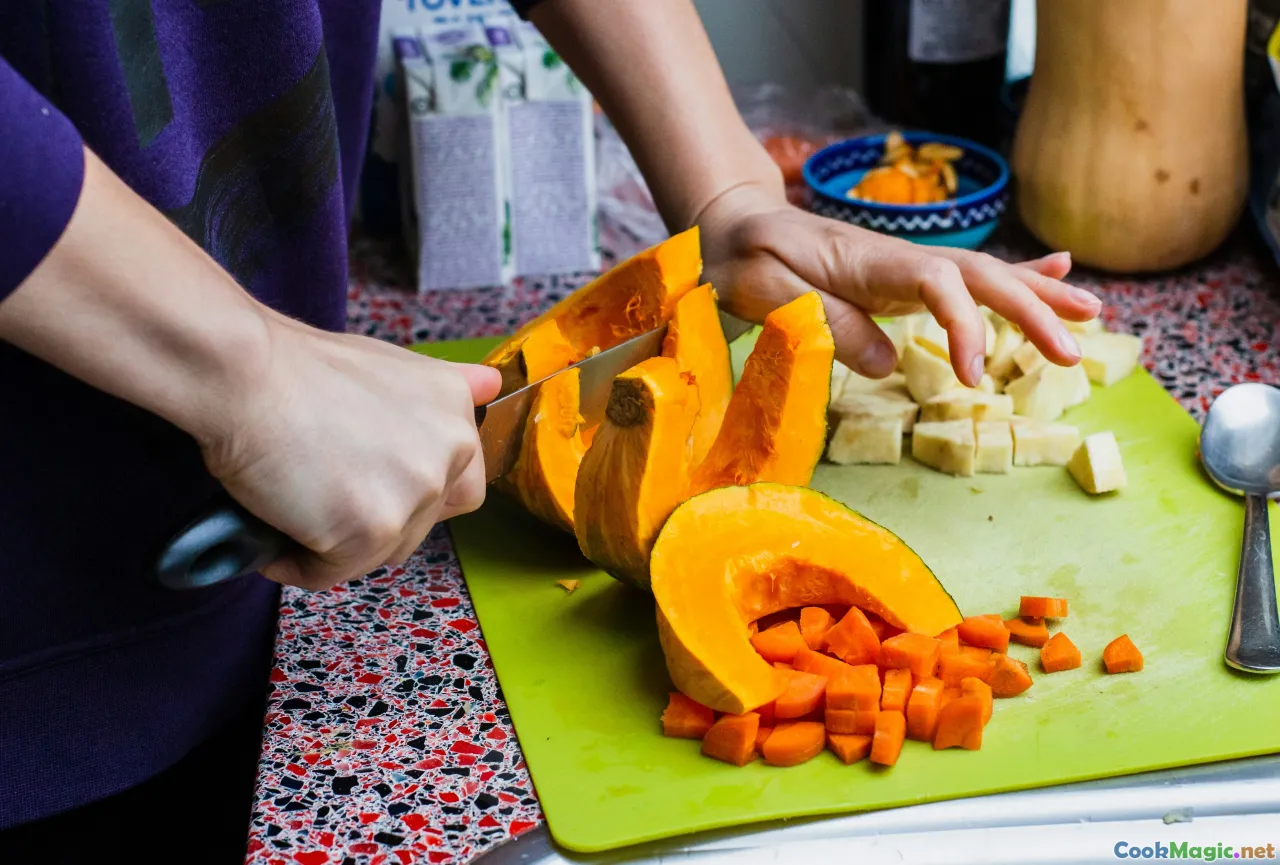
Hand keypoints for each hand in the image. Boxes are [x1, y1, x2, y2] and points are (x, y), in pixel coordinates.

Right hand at [198, 316, 499, 590]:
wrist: (245, 373)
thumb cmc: (301, 369)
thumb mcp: (393, 365)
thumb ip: (442, 391)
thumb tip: (492, 386)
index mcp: (456, 411)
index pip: (462, 487)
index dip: (413, 497)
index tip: (372, 487)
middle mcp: (451, 450)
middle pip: (420, 527)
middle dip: (374, 522)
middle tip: (324, 493)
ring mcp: (416, 492)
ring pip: (380, 554)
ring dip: (338, 544)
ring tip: (294, 504)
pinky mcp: (373, 530)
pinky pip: (334, 573)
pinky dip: (299, 564)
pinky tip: (274, 532)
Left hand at [697, 183, 1100, 385]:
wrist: (735, 227)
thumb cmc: (744, 258)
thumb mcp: (768, 291)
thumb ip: (825, 320)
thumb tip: (886, 363)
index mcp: (870, 262)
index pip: (937, 284)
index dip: (965, 326)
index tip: (974, 375)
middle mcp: (900, 260)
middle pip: (979, 278)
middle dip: (1031, 311)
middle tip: (1074, 352)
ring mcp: (907, 266)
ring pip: (985, 276)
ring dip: (1039, 294)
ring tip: (1094, 314)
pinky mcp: (906, 278)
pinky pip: (969, 279)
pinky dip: (1016, 275)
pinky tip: (1058, 273)